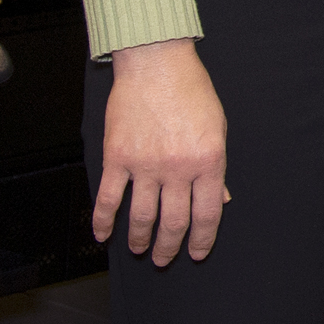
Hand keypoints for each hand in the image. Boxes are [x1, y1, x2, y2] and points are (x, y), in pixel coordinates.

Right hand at [95, 38, 229, 265]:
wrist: (158, 64)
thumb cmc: (192, 91)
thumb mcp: (218, 127)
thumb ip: (216, 168)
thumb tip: (220, 200)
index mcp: (208, 160)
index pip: (207, 213)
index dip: (203, 239)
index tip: (197, 253)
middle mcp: (178, 168)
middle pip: (173, 222)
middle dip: (170, 247)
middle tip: (165, 259)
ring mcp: (145, 165)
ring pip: (141, 217)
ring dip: (140, 240)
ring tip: (140, 250)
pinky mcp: (118, 158)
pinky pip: (109, 200)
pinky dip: (104, 222)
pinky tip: (103, 235)